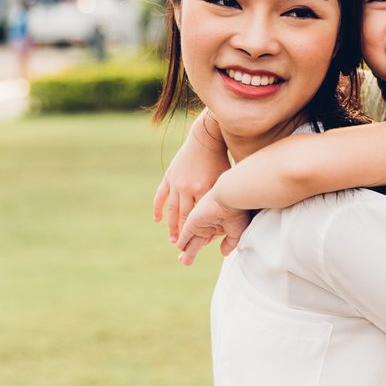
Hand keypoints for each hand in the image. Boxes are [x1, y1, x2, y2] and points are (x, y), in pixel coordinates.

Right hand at [153, 111, 230, 241]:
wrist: (206, 138)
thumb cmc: (221, 160)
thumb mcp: (225, 180)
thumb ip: (224, 200)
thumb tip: (227, 221)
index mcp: (204, 190)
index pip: (198, 218)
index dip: (196, 232)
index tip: (196, 244)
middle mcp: (187, 188)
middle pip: (183, 217)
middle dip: (182, 234)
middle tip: (182, 247)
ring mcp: (176, 182)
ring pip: (171, 210)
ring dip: (171, 226)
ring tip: (172, 239)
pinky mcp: (170, 176)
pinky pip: (160, 196)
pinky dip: (158, 209)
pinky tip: (158, 220)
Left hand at [176, 189, 251, 264]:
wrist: (229, 198)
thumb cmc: (237, 212)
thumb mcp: (236, 231)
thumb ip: (230, 242)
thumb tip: (224, 253)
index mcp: (219, 225)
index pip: (209, 237)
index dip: (204, 244)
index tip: (197, 251)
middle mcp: (209, 224)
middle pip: (198, 240)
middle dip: (192, 251)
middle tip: (185, 260)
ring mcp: (201, 223)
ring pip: (192, 240)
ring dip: (187, 250)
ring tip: (182, 260)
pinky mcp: (193, 222)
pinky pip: (186, 234)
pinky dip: (182, 241)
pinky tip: (179, 247)